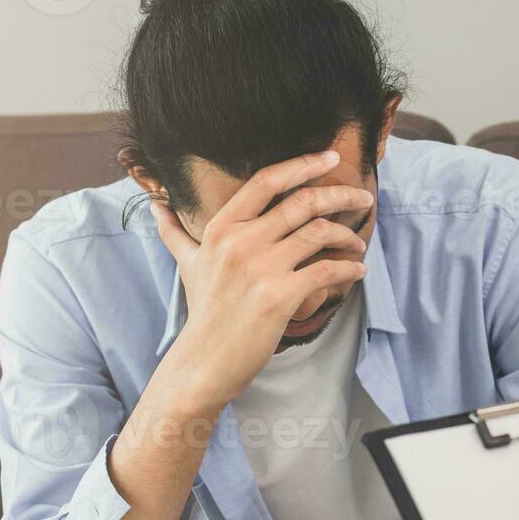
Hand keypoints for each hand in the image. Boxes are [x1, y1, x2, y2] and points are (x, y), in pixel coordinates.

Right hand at [152, 150, 372, 412]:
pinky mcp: (281, 296)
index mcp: (222, 227)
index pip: (266, 180)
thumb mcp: (187, 265)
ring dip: (348, 234)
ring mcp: (261, 268)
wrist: (205, 361)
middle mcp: (241, 242)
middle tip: (363, 196)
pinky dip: (349, 268)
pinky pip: (327, 270)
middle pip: (302, 202)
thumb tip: (155, 206)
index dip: (303, 164)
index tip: (330, 158)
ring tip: (358, 242)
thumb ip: (175, 232)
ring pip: (319, 233)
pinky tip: (358, 270)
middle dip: (340, 194)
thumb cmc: (203, 311)